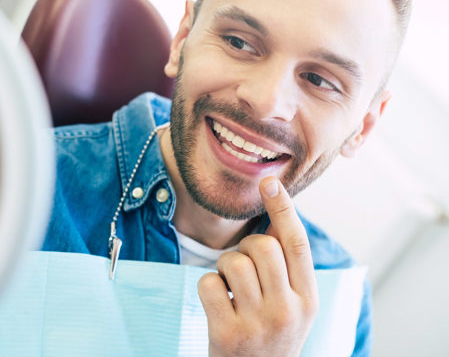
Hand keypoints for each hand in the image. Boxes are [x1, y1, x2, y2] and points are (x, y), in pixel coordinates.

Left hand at [197, 177, 318, 356]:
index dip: (284, 209)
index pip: (298, 245)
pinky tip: (218, 303)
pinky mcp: (227, 333)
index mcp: (309, 300)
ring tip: (232, 289)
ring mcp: (257, 324)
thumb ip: (287, 268)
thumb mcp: (293, 306)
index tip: (269, 182)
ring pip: (232, 261)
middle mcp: (288, 311)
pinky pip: (208, 283)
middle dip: (246, 247)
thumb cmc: (271, 335)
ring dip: (224, 267)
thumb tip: (274, 214)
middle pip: (262, 247)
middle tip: (243, 266)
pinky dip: (208, 286)